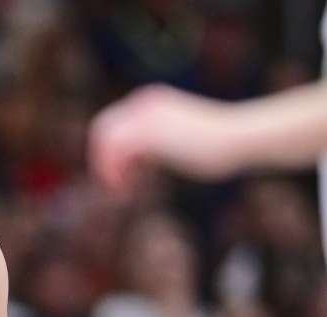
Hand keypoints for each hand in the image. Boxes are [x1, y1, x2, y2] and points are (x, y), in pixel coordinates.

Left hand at [89, 84, 234, 193]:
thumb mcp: (182, 141)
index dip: (110, 150)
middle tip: (115, 185)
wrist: (241, 138)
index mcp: (152, 101)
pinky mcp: (150, 132)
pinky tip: (127, 189)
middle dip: (102, 159)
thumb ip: (157, 146)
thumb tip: (139, 160)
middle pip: (103, 128)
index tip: (122, 174)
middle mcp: (145, 103)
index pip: (113, 122)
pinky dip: (113, 172)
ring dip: (105, 168)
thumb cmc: (221, 146)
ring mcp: (146, 116)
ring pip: (104, 140)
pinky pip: (114, 152)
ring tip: (120, 189)